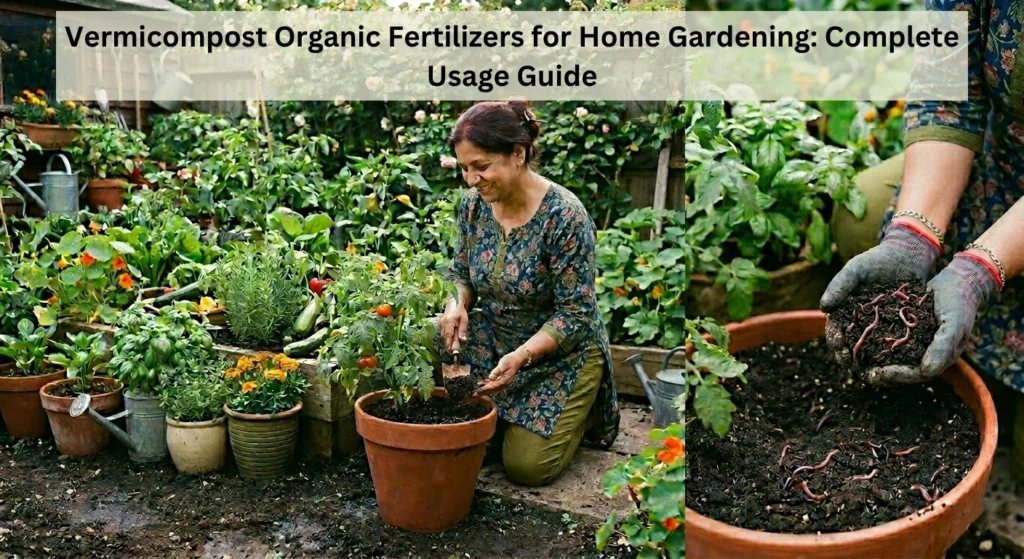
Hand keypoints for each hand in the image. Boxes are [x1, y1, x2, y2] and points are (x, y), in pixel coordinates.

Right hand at [439, 297, 467, 351]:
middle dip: (450, 345)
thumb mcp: (464, 320)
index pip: (448, 336)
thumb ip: (462, 330)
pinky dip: (448, 338)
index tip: (453, 352)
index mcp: (448, 322)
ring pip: (444, 337)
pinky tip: (452, 340)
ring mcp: (440, 324)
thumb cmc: (460, 311)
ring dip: (449, 342)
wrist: (454, 303)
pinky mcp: (440, 325)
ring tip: (455, 347)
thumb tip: (462, 340)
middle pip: (445, 338)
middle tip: (455, 352)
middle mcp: (442, 324)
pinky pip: (444, 334)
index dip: (449, 345)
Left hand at [474, 350, 525, 395]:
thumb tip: (490, 378)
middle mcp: (504, 383)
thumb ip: (496, 372)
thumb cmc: (511, 360)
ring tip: (475, 391)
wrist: (518, 358)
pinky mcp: (501, 379)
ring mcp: (503, 382)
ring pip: (492, 388)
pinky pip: (493, 384)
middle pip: (492, 390)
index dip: (485, 389)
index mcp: (505, 381)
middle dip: (483, 392)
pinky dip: (487, 384)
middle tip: (474, 394)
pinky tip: (481, 384)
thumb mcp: (503, 365)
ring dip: (484, 389)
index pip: (493, 387)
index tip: (478, 391)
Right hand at [821, 222, 939, 369]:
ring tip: (870, 372)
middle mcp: (861, 321)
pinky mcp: (901, 327)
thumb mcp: (856, 268)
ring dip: (868, 362)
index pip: (835, 330)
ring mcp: (881, 326)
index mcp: (846, 310)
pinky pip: (894, 345)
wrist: (909, 254)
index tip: (839, 348)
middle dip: (849, 357)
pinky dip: (891, 356)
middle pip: (851, 345)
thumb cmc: (878, 259)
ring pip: (871, 349)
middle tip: (852, 366)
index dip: (835, 341)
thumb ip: (839, 285)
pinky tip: (893, 365)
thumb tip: (823, 307)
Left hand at [858, 254, 996, 386]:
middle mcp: (928, 354)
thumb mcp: (953, 324)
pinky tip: (860, 342)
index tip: (877, 374)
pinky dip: (876, 344)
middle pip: (902, 370)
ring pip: (894, 358)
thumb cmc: (958, 302)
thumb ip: (942, 347)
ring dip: (876, 361)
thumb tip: (926, 371)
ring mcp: (918, 342)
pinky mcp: (908, 330)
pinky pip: (891, 342)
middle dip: (882, 373)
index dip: (897, 376)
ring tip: (856, 362)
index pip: (916, 374)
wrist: (959, 280)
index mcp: (941, 357)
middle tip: (860, 372)